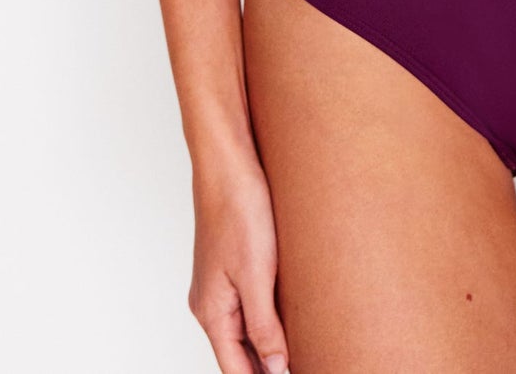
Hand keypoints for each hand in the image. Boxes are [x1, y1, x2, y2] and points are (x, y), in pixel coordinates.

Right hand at [188, 152, 290, 373]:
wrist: (228, 163)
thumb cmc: (239, 211)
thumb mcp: (256, 274)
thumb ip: (264, 326)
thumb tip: (276, 369)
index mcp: (211, 312)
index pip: (234, 368)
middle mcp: (209, 303)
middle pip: (238, 352)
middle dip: (266, 366)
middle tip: (306, 364)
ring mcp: (218, 284)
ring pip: (243, 329)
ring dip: (268, 344)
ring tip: (300, 353)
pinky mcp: (231, 265)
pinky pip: (247, 304)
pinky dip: (266, 319)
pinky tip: (288, 319)